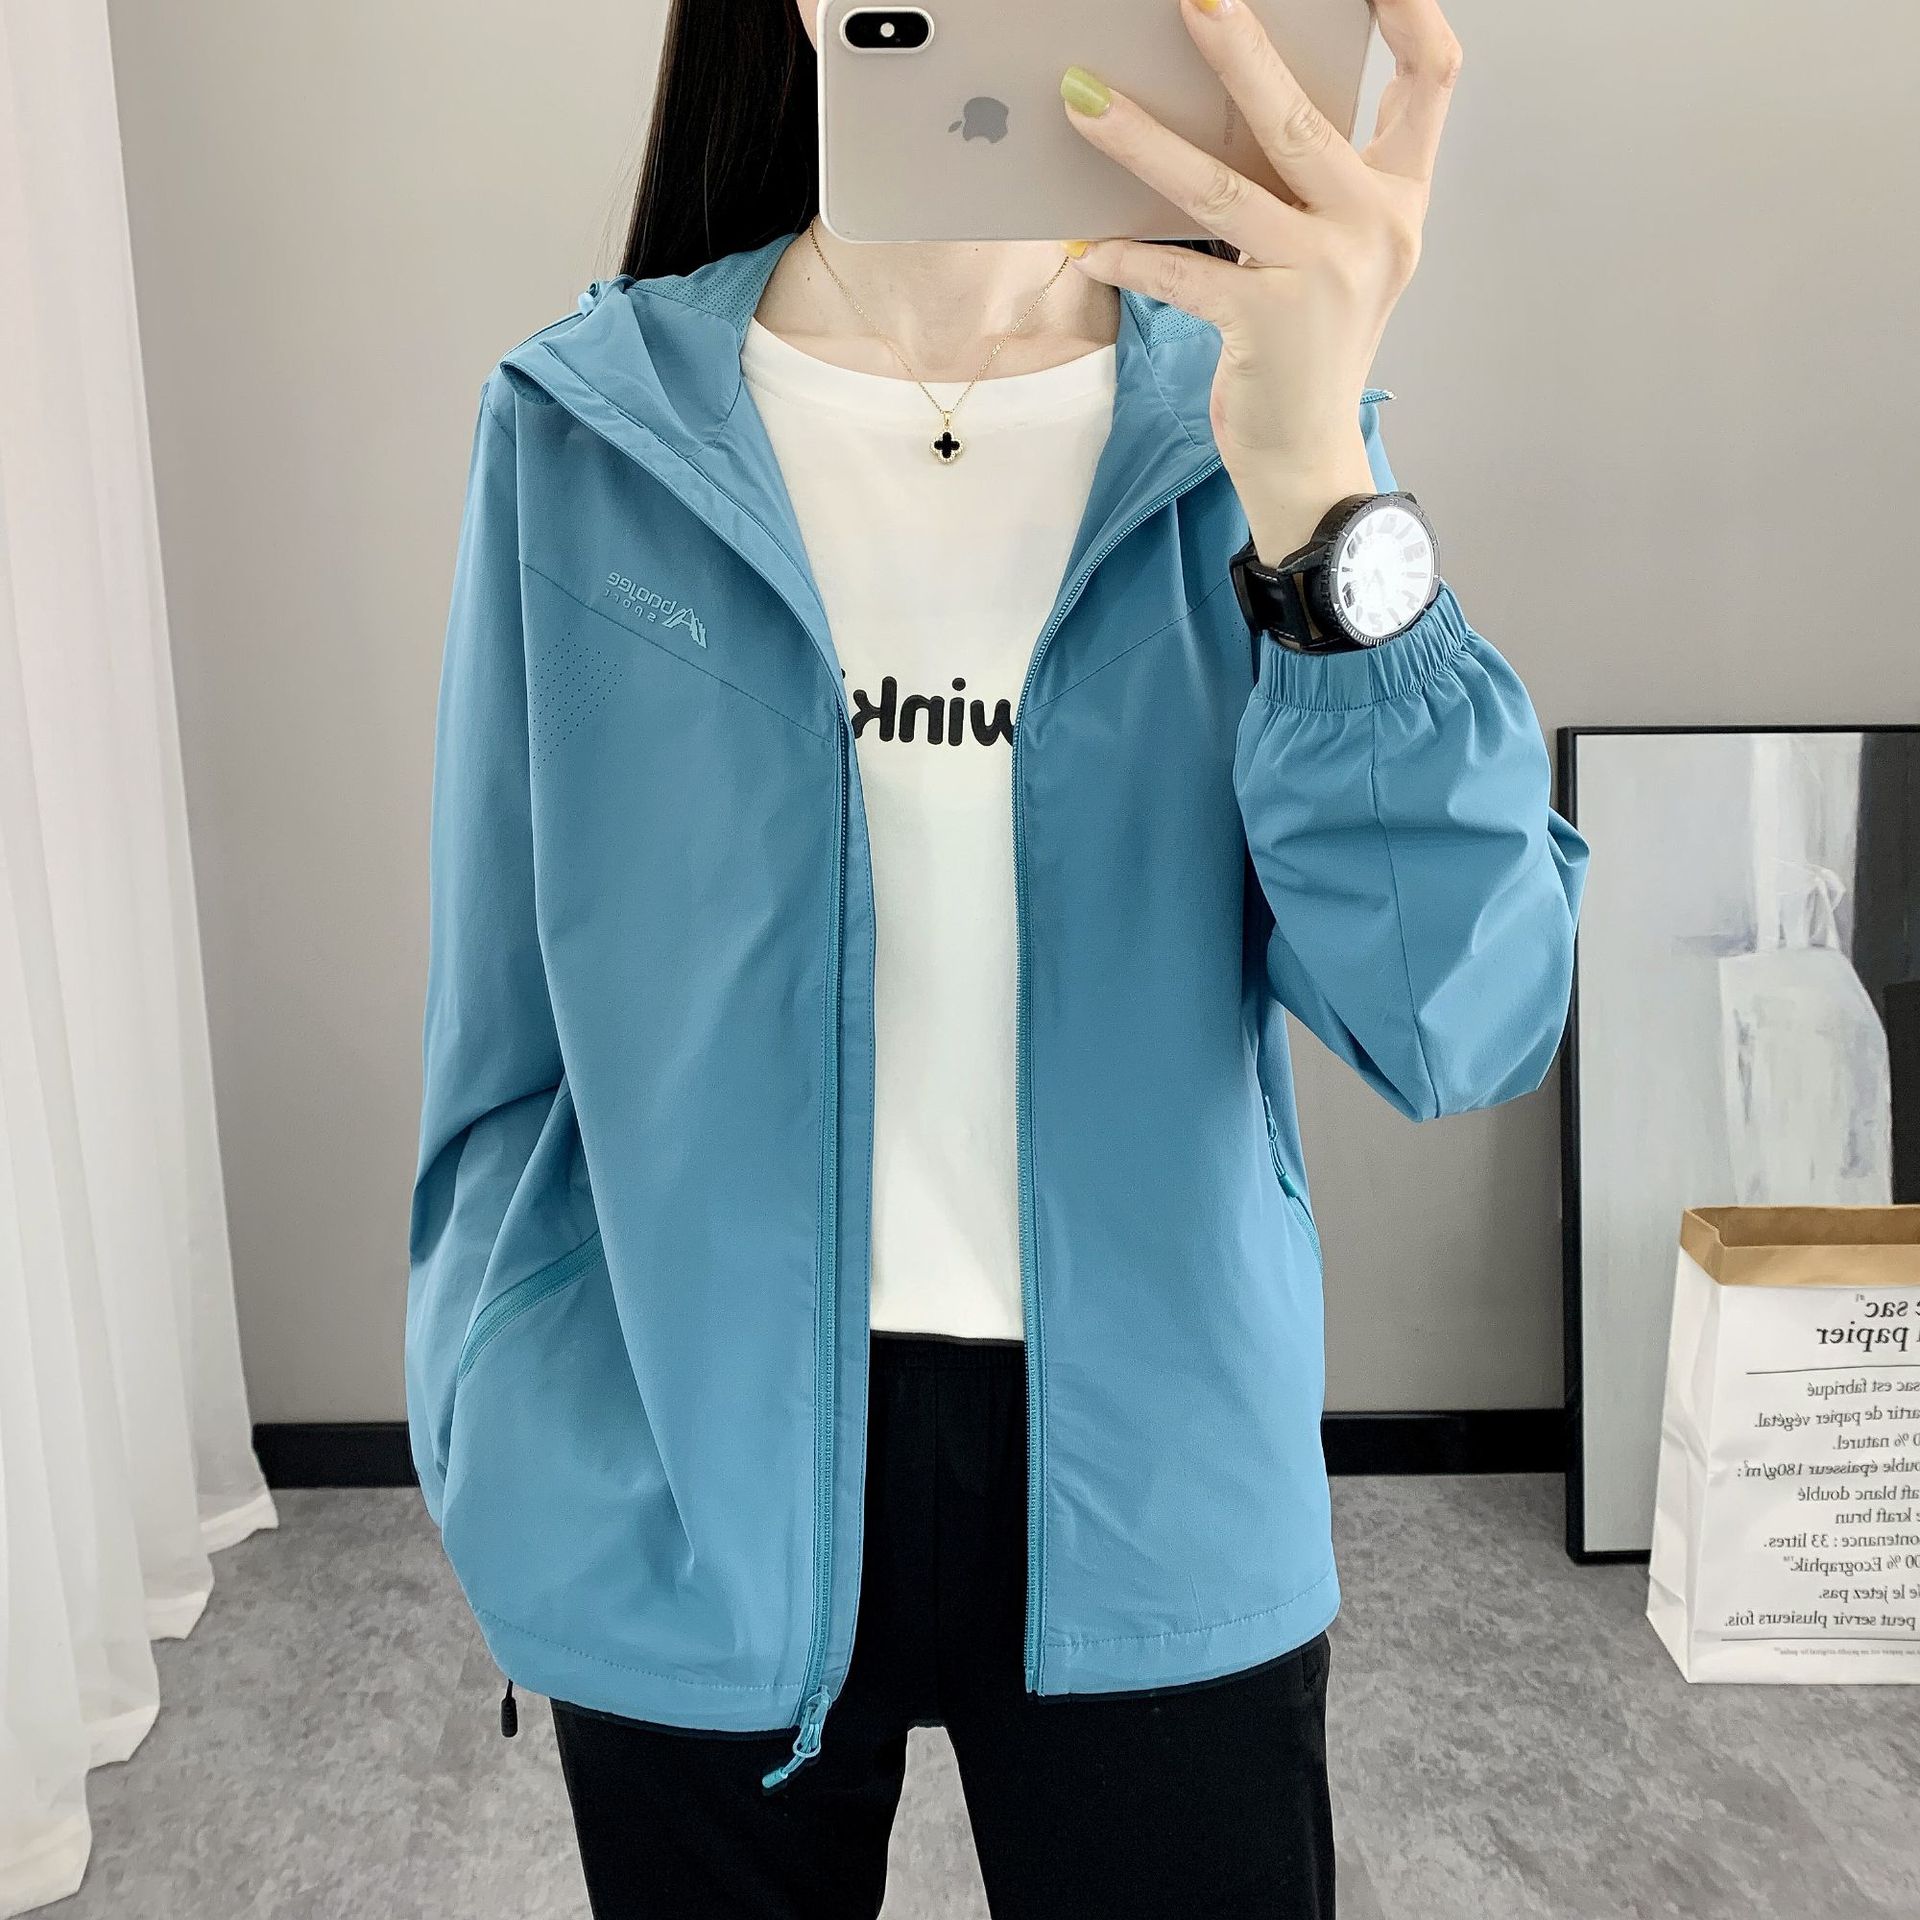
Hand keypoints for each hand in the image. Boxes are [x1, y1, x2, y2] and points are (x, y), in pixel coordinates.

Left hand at [1057, 0, 1461, 563]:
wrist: (1308, 456)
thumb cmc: (1311, 347)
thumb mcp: (1336, 253)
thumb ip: (1311, 182)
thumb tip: (1230, 99)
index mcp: (1401, 198)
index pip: (1432, 77)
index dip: (1410, 7)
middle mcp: (1374, 230)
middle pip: (1302, 119)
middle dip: (1239, 50)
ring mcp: (1324, 278)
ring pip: (1221, 190)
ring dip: (1143, 142)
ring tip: (1084, 100)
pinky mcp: (1267, 326)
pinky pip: (1180, 273)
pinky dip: (1126, 256)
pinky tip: (1082, 244)